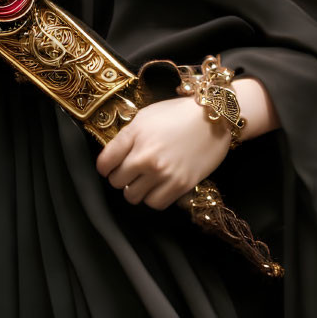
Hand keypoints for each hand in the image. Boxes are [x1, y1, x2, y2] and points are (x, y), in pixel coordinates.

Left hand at [95, 95, 230, 209]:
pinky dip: (153, 198)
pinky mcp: (180, 185)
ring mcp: (163, 172)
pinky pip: (155, 203)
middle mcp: (146, 156)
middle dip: (120, 177)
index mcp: (135, 134)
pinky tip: (158, 186)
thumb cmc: (177, 114)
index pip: (105, 162)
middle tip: (129, 172)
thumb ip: (127, 136)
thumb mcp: (145, 116)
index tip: (108, 167)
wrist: (211, 119)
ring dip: (135, 190)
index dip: (104, 167)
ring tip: (143, 180)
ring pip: (133, 196)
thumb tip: (113, 155)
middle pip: (117, 182)